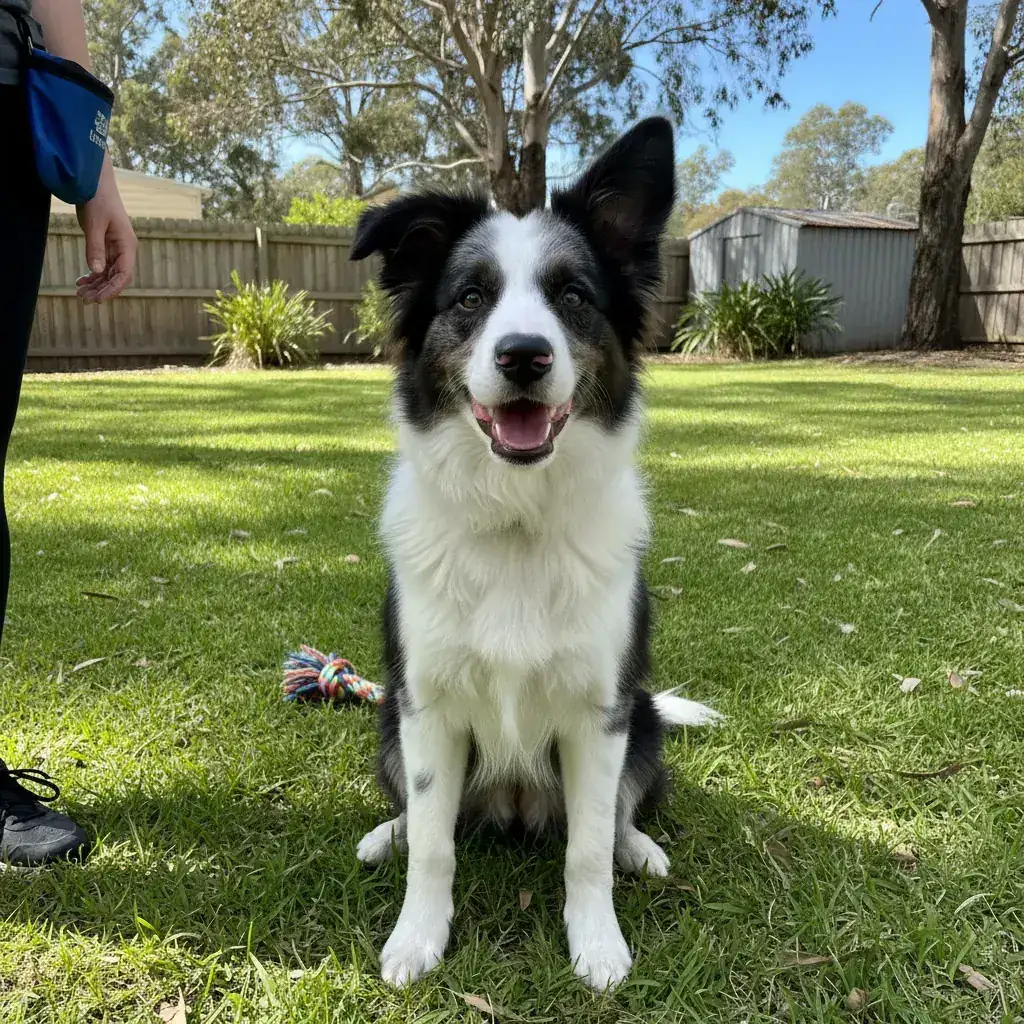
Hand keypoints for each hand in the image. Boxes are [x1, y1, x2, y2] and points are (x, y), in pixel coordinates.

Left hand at [75, 160, 136, 302]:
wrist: (95, 182)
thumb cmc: (98, 199)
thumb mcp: (94, 224)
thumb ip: (95, 248)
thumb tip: (97, 272)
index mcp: (127, 245)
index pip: (124, 275)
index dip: (113, 289)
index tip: (99, 299)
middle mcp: (124, 250)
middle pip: (116, 277)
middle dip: (102, 290)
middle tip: (84, 299)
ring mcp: (115, 248)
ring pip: (108, 273)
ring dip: (96, 284)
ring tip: (80, 293)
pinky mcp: (105, 244)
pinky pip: (102, 265)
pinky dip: (92, 274)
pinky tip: (81, 280)